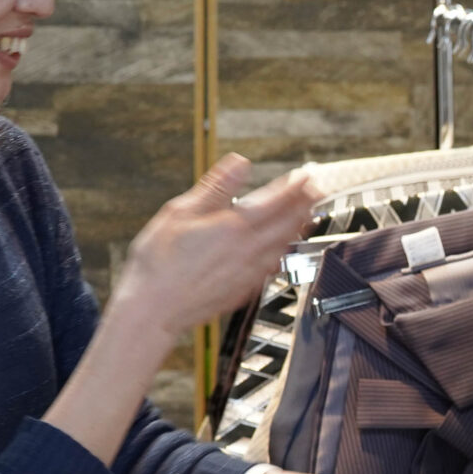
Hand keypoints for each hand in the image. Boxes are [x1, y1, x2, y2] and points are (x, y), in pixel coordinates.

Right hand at [108, 155, 325, 338]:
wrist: (154, 310)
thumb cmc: (159, 263)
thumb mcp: (180, 212)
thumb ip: (216, 187)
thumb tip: (240, 163)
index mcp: (234, 228)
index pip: (275, 202)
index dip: (295, 188)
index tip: (307, 176)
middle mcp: (248, 251)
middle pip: (287, 224)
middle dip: (305, 205)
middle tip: (318, 192)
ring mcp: (249, 273)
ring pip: (283, 245)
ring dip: (298, 227)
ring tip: (308, 215)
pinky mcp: (243, 289)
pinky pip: (272, 266)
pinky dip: (283, 251)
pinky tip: (281, 249)